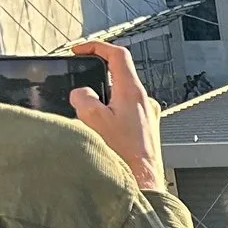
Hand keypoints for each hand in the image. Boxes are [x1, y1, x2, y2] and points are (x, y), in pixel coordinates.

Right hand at [69, 38, 164, 192]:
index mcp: (132, 92)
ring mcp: (147, 114)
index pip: (117, 55)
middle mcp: (144, 100)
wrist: (142, 180)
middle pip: (118, 75)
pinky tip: (102, 132)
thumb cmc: (124, 154)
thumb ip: (83, 98)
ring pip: (120, 96)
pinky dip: (111, 114)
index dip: (96, 47)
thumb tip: (82, 94)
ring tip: (89, 117)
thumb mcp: (93, 120)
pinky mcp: (146, 128)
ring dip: (103, 100)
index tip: (80, 50)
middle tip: (80, 86)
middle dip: (96, 77)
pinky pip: (125, 112)